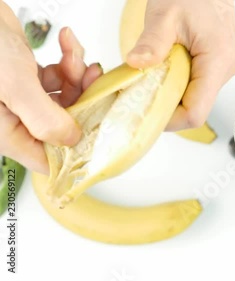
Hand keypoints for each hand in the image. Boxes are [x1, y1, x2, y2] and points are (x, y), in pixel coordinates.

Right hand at [0, 2, 101, 173]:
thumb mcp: (15, 87)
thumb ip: (45, 119)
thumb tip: (72, 140)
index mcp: (9, 134)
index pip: (48, 160)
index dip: (75, 150)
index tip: (101, 131)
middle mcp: (17, 120)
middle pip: (65, 125)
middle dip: (82, 100)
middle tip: (92, 78)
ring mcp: (23, 99)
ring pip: (66, 98)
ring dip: (76, 76)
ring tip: (71, 56)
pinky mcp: (28, 78)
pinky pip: (58, 78)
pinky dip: (66, 62)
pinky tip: (65, 43)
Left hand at [126, 0, 234, 130]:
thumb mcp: (166, 14)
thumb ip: (152, 42)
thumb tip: (135, 64)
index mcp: (218, 61)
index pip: (195, 112)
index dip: (169, 119)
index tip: (143, 111)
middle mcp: (225, 71)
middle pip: (194, 109)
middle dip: (165, 107)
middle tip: (138, 95)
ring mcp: (222, 70)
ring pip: (194, 99)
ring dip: (169, 95)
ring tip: (149, 80)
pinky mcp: (216, 67)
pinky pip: (195, 87)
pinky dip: (175, 85)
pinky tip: (161, 72)